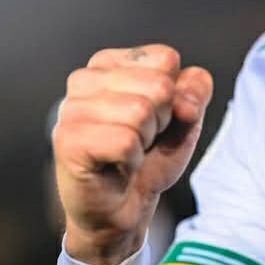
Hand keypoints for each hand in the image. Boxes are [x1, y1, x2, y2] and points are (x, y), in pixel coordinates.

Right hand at [52, 44, 212, 264]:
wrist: (126, 206)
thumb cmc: (152, 154)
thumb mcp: (187, 113)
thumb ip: (197, 89)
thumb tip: (183, 102)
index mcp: (110, 62)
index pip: (166, 58)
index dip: (174, 93)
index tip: (156, 116)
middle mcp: (84, 78)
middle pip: (158, 85)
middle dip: (162, 119)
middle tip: (141, 138)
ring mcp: (71, 109)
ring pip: (141, 112)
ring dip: (145, 141)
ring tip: (128, 151)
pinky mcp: (67, 141)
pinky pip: (126, 142)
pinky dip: (132, 160)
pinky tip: (116, 166)